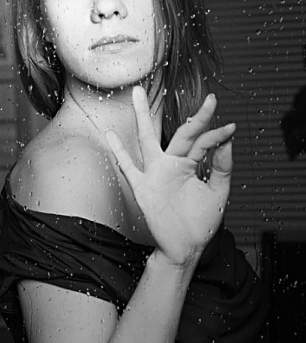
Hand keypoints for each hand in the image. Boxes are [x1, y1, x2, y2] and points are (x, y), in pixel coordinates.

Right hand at [105, 87, 234, 267]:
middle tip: (209, 99)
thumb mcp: (217, 194)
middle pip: (182, 134)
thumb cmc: (199, 223)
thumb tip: (227, 142)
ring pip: (148, 140)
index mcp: (190, 165)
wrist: (184, 248)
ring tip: (137, 94)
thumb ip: (222, 168)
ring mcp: (156, 174)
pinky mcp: (144, 188)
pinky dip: (119, 152)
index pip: (203, 143)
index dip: (217, 135)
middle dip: (196, 118)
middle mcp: (172, 165)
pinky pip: (129, 168)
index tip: (231, 128)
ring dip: (143, 117)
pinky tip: (111, 135)